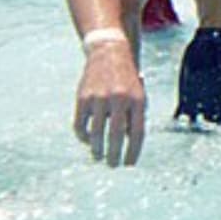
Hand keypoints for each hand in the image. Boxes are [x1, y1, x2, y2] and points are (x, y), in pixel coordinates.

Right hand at [73, 43, 145, 166]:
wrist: (110, 54)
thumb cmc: (128, 81)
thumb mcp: (139, 96)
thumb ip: (135, 118)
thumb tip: (128, 145)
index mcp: (137, 100)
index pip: (137, 133)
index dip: (133, 151)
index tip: (130, 164)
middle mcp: (119, 98)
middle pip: (116, 135)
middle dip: (115, 155)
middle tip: (113, 165)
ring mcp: (99, 97)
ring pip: (96, 132)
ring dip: (98, 149)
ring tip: (100, 158)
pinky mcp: (83, 97)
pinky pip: (80, 124)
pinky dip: (83, 136)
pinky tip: (87, 142)